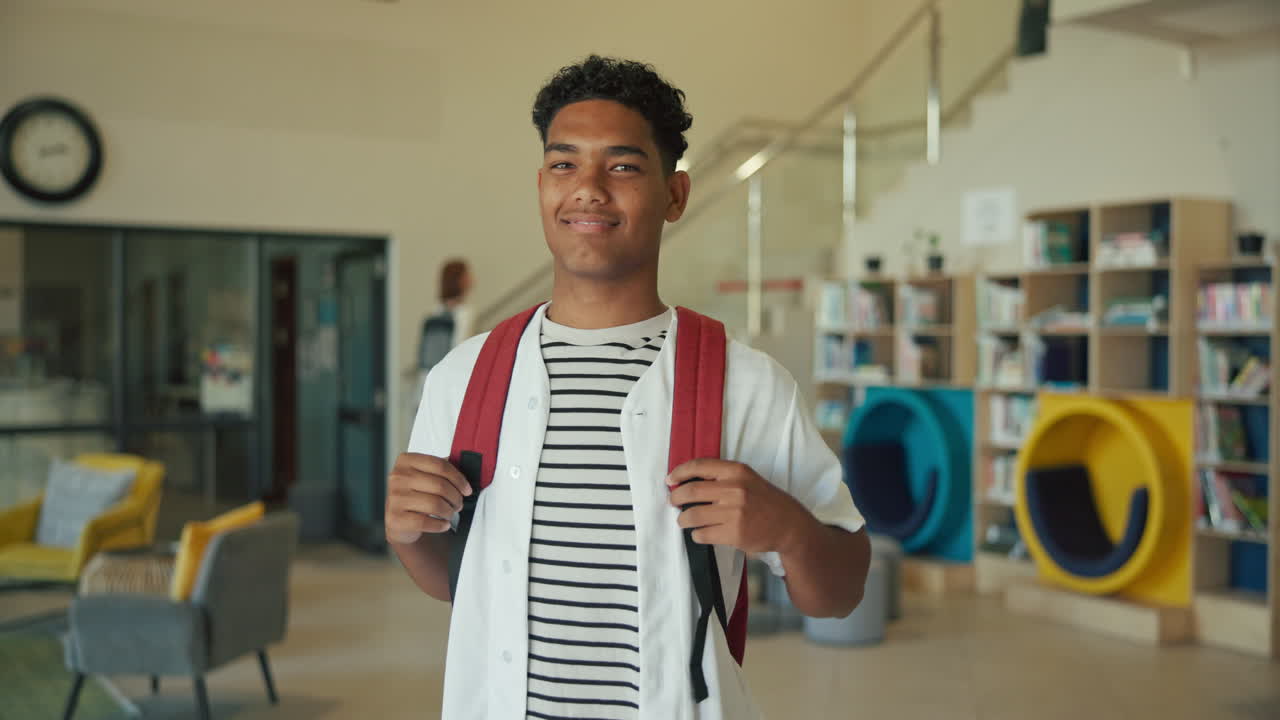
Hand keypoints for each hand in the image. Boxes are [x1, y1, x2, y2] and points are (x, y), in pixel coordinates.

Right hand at [385, 453, 470, 544]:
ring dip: (449, 511)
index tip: (466, 489)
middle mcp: (397, 477)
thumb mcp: (425, 476)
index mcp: (406, 461)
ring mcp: (395, 498)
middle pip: (440, 485)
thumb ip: (441, 468)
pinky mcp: (396, 518)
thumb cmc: (416, 495)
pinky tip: (443, 524)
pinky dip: (440, 525)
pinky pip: (425, 522)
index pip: (440, 465)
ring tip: (450, 513)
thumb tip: (465, 463)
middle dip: (456, 497)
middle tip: (458, 504)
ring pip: (435, 504)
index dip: (458, 478)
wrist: (399, 520)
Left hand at [666, 459, 813, 554]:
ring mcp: (734, 512)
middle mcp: (734, 489)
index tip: (670, 480)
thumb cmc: (764, 500)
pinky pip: (702, 534)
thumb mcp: (747, 479)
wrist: (788, 525)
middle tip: (672, 502)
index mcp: (736, 471)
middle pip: (691, 492)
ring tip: (684, 521)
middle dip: (675, 498)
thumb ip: (722, 478)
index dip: (679, 472)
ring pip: (693, 516)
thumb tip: (686, 481)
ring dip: (683, 519)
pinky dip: (697, 535)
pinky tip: (701, 533)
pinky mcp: (734, 533)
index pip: (699, 466)